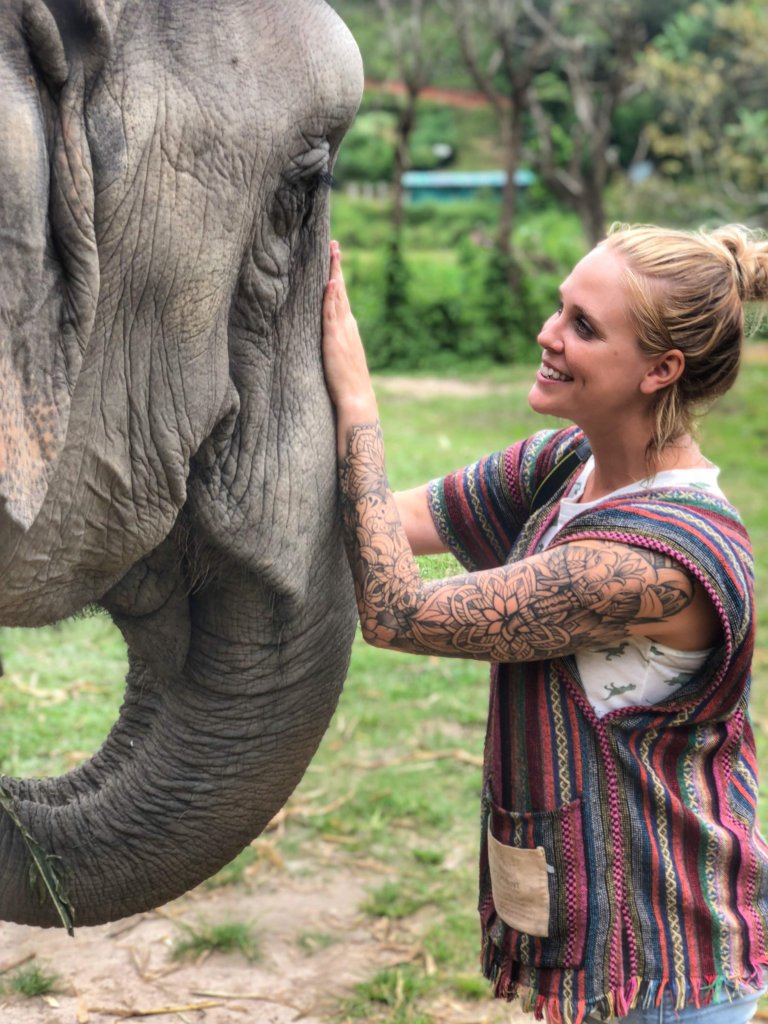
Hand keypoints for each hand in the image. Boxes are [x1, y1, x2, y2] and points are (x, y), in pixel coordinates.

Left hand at [322, 241, 376, 419]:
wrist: (356, 398)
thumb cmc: (345, 384)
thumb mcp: (338, 358)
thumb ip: (333, 344)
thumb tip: (324, 340)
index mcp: (347, 328)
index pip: (340, 298)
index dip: (336, 278)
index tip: (333, 258)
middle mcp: (347, 325)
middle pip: (341, 290)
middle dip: (336, 267)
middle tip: (334, 244)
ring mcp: (342, 330)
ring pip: (338, 296)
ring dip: (335, 273)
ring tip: (333, 252)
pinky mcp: (335, 339)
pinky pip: (332, 314)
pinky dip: (333, 297)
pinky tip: (332, 282)